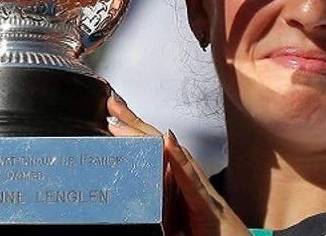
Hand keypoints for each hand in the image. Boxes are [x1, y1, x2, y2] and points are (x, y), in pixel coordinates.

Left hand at [107, 94, 249, 235]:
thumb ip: (158, 201)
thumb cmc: (211, 234)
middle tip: (113, 103)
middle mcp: (189, 179)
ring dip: (148, 134)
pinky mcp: (205, 204)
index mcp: (179, 182)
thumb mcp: (176, 215)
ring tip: (127, 117)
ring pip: (171, 154)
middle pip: (159, 144)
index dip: (134, 129)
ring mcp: (198, 189)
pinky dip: (179, 159)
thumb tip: (134, 199)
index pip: (154, 149)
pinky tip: (169, 142)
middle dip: (135, 122)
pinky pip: (190, 179)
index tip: (113, 114)